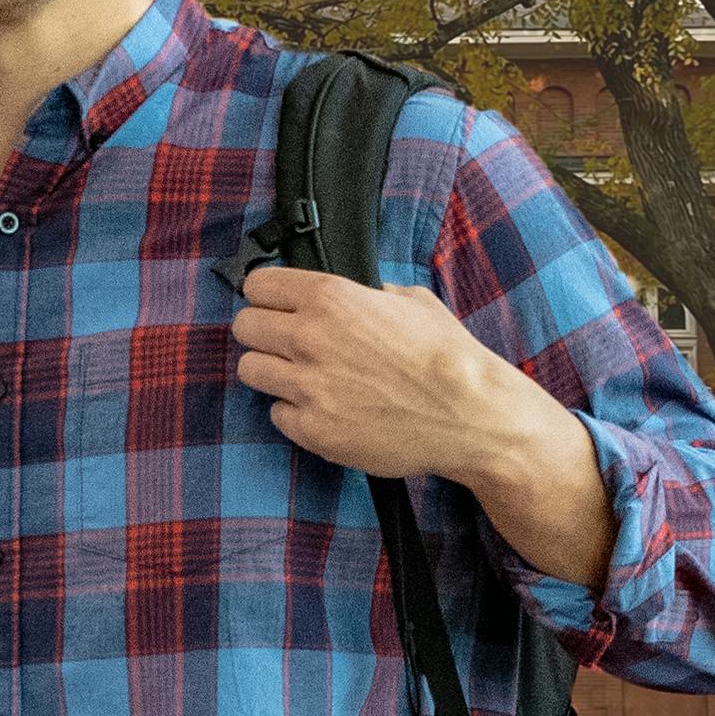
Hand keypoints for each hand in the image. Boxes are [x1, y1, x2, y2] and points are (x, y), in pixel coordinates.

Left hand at [231, 266, 544, 485]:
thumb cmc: (447, 355)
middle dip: (262, 332)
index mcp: (331, 297)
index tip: (273, 304)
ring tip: (302, 377)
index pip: (257, 286)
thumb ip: (368, 292)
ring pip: (250, 370)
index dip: (266, 295)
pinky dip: (294, 411)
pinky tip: (323, 407)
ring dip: (272, 371)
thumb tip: (352, 293)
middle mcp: (310, 338)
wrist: (470, 413)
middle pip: (244, 327)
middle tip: (284, 342)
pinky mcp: (314, 429)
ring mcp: (308, 387)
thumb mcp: (411, 300)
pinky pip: (277, 414)